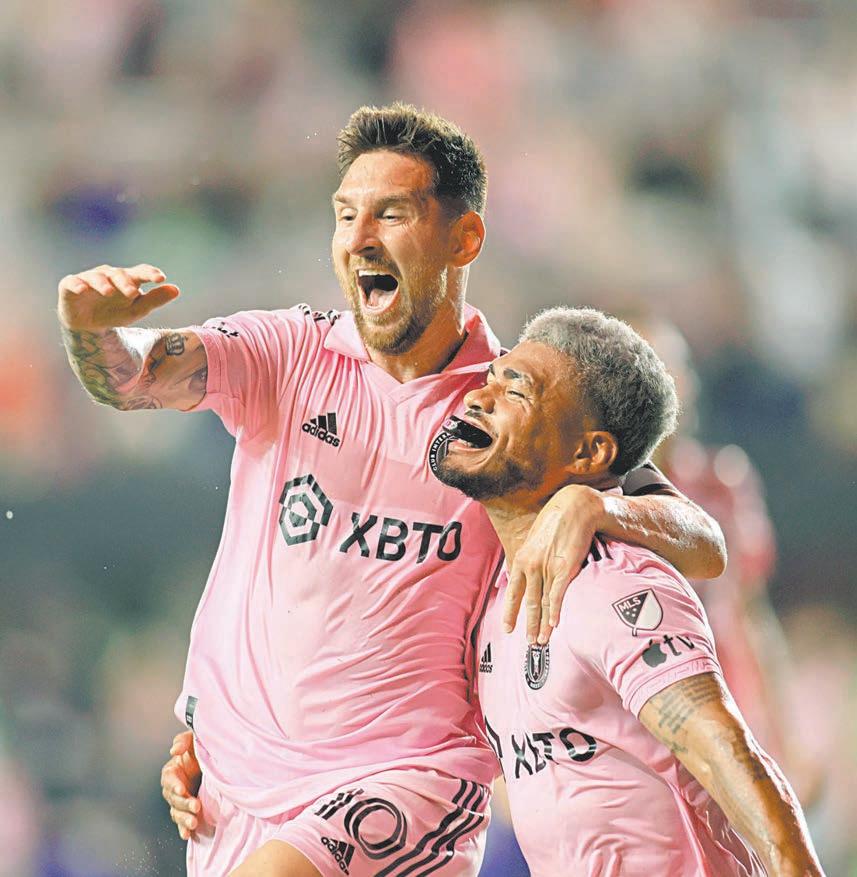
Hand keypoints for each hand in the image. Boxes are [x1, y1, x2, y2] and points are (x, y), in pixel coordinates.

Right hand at [58, 263, 179, 331]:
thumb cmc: (114, 313)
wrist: (88, 325)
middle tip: (133, 293)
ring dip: (103, 283)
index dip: (149, 273)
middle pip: (119, 274)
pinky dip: (77, 285)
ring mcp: (89, 278)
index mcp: (127, 279)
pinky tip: (82, 289)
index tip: (160, 278)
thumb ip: (155, 300)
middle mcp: (108, 275)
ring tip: (109, 292)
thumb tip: (176, 289)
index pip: (140, 271)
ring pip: (97, 277)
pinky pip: (73, 282)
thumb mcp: (136, 310)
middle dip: (125, 282)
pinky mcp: (70, 285)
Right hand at [161, 730, 201, 840]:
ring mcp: (179, 800)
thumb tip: (173, 750)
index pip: (169, 779)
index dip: (174, 785)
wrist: (211, 761)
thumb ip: (183, 741)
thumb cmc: (199, 749)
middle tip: (196, 806)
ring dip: (184, 819)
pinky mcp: (186, 809)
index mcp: (172, 771)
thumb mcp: (193, 740)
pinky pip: (181, 821)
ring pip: (176, 812)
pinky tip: (187, 835)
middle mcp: (173, 788)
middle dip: (184, 803)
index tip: (182, 789)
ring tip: (193, 823)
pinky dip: (183, 828)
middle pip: (174, 799)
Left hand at [504, 484, 603, 643]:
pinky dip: (556, 611)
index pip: (513, 592)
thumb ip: (530, 558)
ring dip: (542, 625)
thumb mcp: (535, 539)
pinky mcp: (564, 568)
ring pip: (543, 603)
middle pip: (529, 602)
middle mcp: (531, 565)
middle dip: (528, 625)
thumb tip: (527, 572)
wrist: (574, 508)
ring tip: (542, 641)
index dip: (510, 612)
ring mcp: (547, 567)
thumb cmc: (555, 521)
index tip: (508, 628)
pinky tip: (554, 625)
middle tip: (529, 642)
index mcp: (521, 559)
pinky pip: (558, 595)